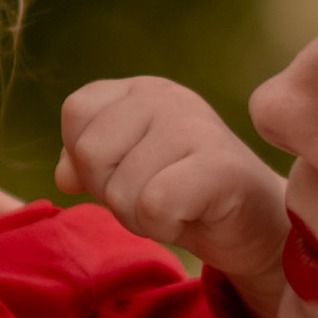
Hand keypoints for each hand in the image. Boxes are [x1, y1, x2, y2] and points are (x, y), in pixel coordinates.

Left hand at [57, 76, 286, 317]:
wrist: (253, 225)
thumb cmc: (181, 195)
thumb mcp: (123, 173)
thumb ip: (85, 163)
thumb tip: (64, 176)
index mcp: (139, 90)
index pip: (76, 112)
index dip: (88, 159)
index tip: (128, 171)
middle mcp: (166, 97)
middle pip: (90, 152)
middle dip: (112, 193)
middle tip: (154, 196)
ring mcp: (195, 126)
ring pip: (119, 189)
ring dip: (140, 217)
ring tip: (177, 207)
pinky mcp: (220, 167)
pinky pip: (154, 205)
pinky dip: (164, 226)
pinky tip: (191, 216)